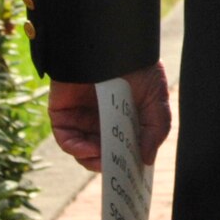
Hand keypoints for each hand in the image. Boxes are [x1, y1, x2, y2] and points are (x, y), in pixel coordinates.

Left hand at [48, 62, 172, 172]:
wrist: (112, 41)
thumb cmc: (138, 66)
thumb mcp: (156, 99)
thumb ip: (156, 129)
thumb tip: (146, 160)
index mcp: (123, 119)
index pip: (121, 148)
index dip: (125, 163)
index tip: (131, 178)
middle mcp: (101, 120)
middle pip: (100, 152)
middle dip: (107, 164)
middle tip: (116, 174)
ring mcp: (81, 117)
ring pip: (82, 149)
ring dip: (91, 160)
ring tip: (103, 160)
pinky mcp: (62, 112)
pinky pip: (65, 137)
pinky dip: (75, 148)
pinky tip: (88, 149)